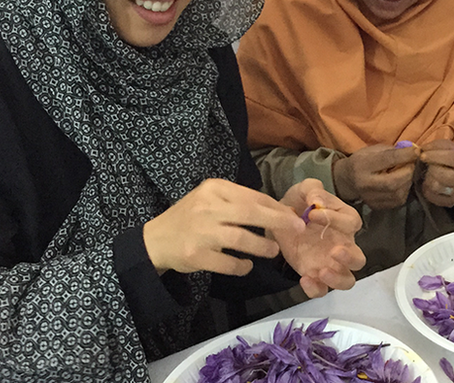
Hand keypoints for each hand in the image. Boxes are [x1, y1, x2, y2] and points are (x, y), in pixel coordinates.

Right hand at [143, 178, 300, 275]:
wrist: (155, 240)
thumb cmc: (191, 217)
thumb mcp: (211, 199)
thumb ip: (240, 202)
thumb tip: (279, 212)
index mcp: (214, 188)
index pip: (253, 196)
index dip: (277, 208)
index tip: (294, 216)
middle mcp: (207, 207)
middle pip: (251, 212)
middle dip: (278, 221)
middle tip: (298, 229)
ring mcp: (201, 232)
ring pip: (241, 238)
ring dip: (262, 246)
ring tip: (274, 251)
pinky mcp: (195, 255)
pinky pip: (227, 263)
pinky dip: (241, 266)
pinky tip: (247, 265)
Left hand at [275, 179, 365, 297]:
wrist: (278, 218)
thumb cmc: (299, 202)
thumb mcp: (304, 189)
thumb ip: (312, 189)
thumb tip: (317, 201)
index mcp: (345, 221)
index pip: (351, 223)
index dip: (336, 220)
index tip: (312, 214)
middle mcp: (343, 244)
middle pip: (359, 259)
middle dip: (350, 258)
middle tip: (334, 251)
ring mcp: (330, 263)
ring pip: (347, 280)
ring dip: (338, 279)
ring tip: (322, 271)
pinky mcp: (314, 275)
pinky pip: (322, 289)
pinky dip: (316, 288)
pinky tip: (304, 278)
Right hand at [332, 144, 417, 209]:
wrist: (347, 180)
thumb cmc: (363, 161)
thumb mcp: (373, 150)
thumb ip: (391, 151)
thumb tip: (412, 151)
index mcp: (362, 165)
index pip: (387, 159)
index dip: (405, 155)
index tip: (416, 151)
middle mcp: (365, 184)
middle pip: (393, 181)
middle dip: (408, 171)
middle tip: (412, 164)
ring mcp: (370, 198)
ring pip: (398, 193)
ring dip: (408, 182)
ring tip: (407, 173)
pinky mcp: (376, 206)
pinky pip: (398, 200)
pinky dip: (404, 190)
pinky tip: (401, 183)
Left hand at [417, 139, 453, 207]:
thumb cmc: (452, 158)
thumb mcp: (448, 147)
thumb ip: (435, 146)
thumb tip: (419, 150)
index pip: (453, 158)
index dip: (436, 155)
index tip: (422, 155)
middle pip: (443, 174)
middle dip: (431, 169)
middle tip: (428, 166)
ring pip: (436, 186)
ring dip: (428, 179)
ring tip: (430, 175)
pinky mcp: (452, 202)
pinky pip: (432, 197)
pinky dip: (427, 190)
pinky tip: (430, 184)